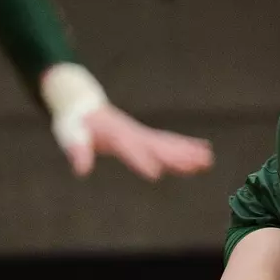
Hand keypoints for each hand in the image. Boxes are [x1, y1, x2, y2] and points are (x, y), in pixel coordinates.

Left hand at [67, 103, 212, 180]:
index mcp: (115, 135)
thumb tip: (81, 171)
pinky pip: (169, 142)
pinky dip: (187, 146)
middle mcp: (134, 133)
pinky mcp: (146, 136)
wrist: (83, 105)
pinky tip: (203, 152)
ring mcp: (142, 134)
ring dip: (188, 152)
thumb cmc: (75, 123)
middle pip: (158, 145)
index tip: (156, 174)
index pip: (130, 149)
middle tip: (198, 164)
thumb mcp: (71, 136)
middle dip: (177, 156)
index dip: (141, 160)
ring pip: (169, 143)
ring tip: (208, 160)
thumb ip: (78, 152)